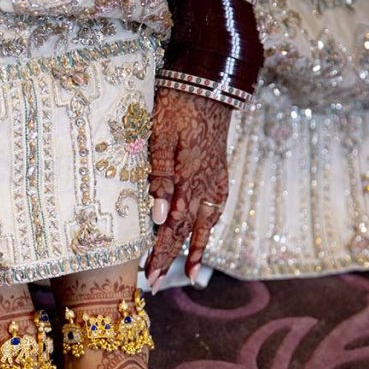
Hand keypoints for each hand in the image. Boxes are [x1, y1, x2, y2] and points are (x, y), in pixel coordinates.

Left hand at [145, 87, 230, 291]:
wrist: (208, 82)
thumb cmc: (176, 105)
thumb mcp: (159, 137)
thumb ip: (159, 178)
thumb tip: (158, 219)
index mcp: (189, 180)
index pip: (172, 228)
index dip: (161, 254)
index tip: (148, 276)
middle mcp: (206, 185)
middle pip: (188, 231)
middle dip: (172, 260)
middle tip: (156, 285)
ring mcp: (216, 178)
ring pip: (208, 222)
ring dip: (197, 249)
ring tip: (190, 274)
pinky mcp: (220, 169)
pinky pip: (218, 205)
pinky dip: (211, 223)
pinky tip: (205, 231)